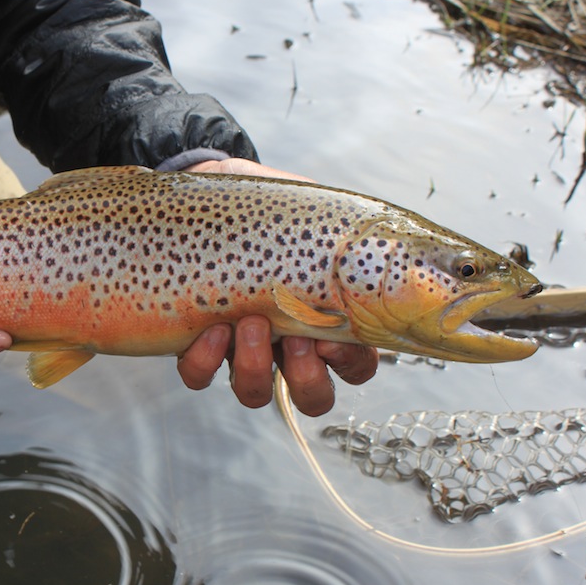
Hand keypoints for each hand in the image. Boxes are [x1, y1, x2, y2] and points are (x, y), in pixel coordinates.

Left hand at [176, 158, 378, 415]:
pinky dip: (204, 363)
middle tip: (295, 338)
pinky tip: (211, 329)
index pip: (356, 367)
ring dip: (255, 369)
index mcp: (327, 320)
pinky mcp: (196, 342)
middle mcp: (287, 345)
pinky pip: (199, 376)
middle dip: (306, 378)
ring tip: (250, 322)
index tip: (332, 335)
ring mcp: (241, 348)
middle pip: (312, 397)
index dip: (349, 364)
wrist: (215, 187)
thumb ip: (351, 239)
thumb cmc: (275, 209)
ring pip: (255, 394)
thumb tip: (389, 245)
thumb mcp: (320, 218)